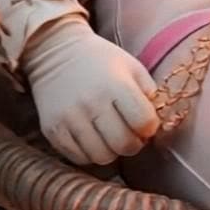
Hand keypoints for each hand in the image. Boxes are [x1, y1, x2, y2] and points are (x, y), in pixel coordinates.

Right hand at [20, 15, 159, 163]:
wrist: (54, 51)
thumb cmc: (100, 60)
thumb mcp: (130, 66)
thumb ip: (149, 93)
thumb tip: (157, 125)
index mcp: (116, 85)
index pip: (145, 123)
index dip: (149, 128)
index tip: (144, 123)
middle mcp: (92, 102)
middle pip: (124, 145)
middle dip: (133, 144)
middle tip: (129, 135)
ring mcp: (70, 117)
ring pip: (101, 157)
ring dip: (111, 152)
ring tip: (109, 137)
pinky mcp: (52, 129)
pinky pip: (79, 158)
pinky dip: (89, 154)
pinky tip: (91, 139)